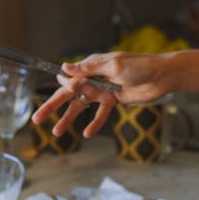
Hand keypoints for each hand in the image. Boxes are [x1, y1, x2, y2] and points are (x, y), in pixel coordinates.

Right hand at [31, 52, 170, 137]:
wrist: (162, 76)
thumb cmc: (139, 65)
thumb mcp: (113, 65)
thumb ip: (88, 69)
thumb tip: (64, 68)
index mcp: (91, 66)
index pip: (70, 77)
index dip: (65, 85)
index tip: (70, 87)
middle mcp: (94, 78)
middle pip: (69, 94)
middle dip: (53, 106)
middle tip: (37, 119)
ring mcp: (103, 90)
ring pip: (81, 106)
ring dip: (69, 118)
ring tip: (56, 133)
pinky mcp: (114, 100)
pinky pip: (100, 114)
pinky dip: (94, 123)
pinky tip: (87, 134)